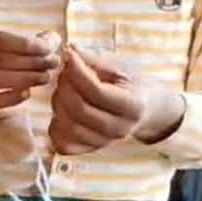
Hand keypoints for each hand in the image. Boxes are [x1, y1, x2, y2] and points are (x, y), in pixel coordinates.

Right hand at [0, 30, 61, 133]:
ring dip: (24, 78)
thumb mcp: (15, 49)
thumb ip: (36, 43)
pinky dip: (12, 97)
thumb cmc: (2, 65)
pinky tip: (27, 93)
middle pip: (0, 59)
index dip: (26, 44)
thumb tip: (54, 40)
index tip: (48, 49)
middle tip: (52, 65)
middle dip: (31, 62)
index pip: (1, 39)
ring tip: (44, 78)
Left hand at [49, 46, 183, 154]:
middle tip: (65, 72)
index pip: (96, 91)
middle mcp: (119, 129)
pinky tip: (63, 110)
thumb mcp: (121, 67)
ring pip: (67, 127)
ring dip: (58, 103)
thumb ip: (96, 60)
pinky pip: (63, 144)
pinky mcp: (89, 150)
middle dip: (65, 86)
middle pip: (78, 109)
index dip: (77, 72)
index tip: (69, 55)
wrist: (145, 109)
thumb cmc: (131, 84)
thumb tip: (72, 51)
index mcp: (133, 106)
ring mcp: (103, 143)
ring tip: (65, 89)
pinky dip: (56, 126)